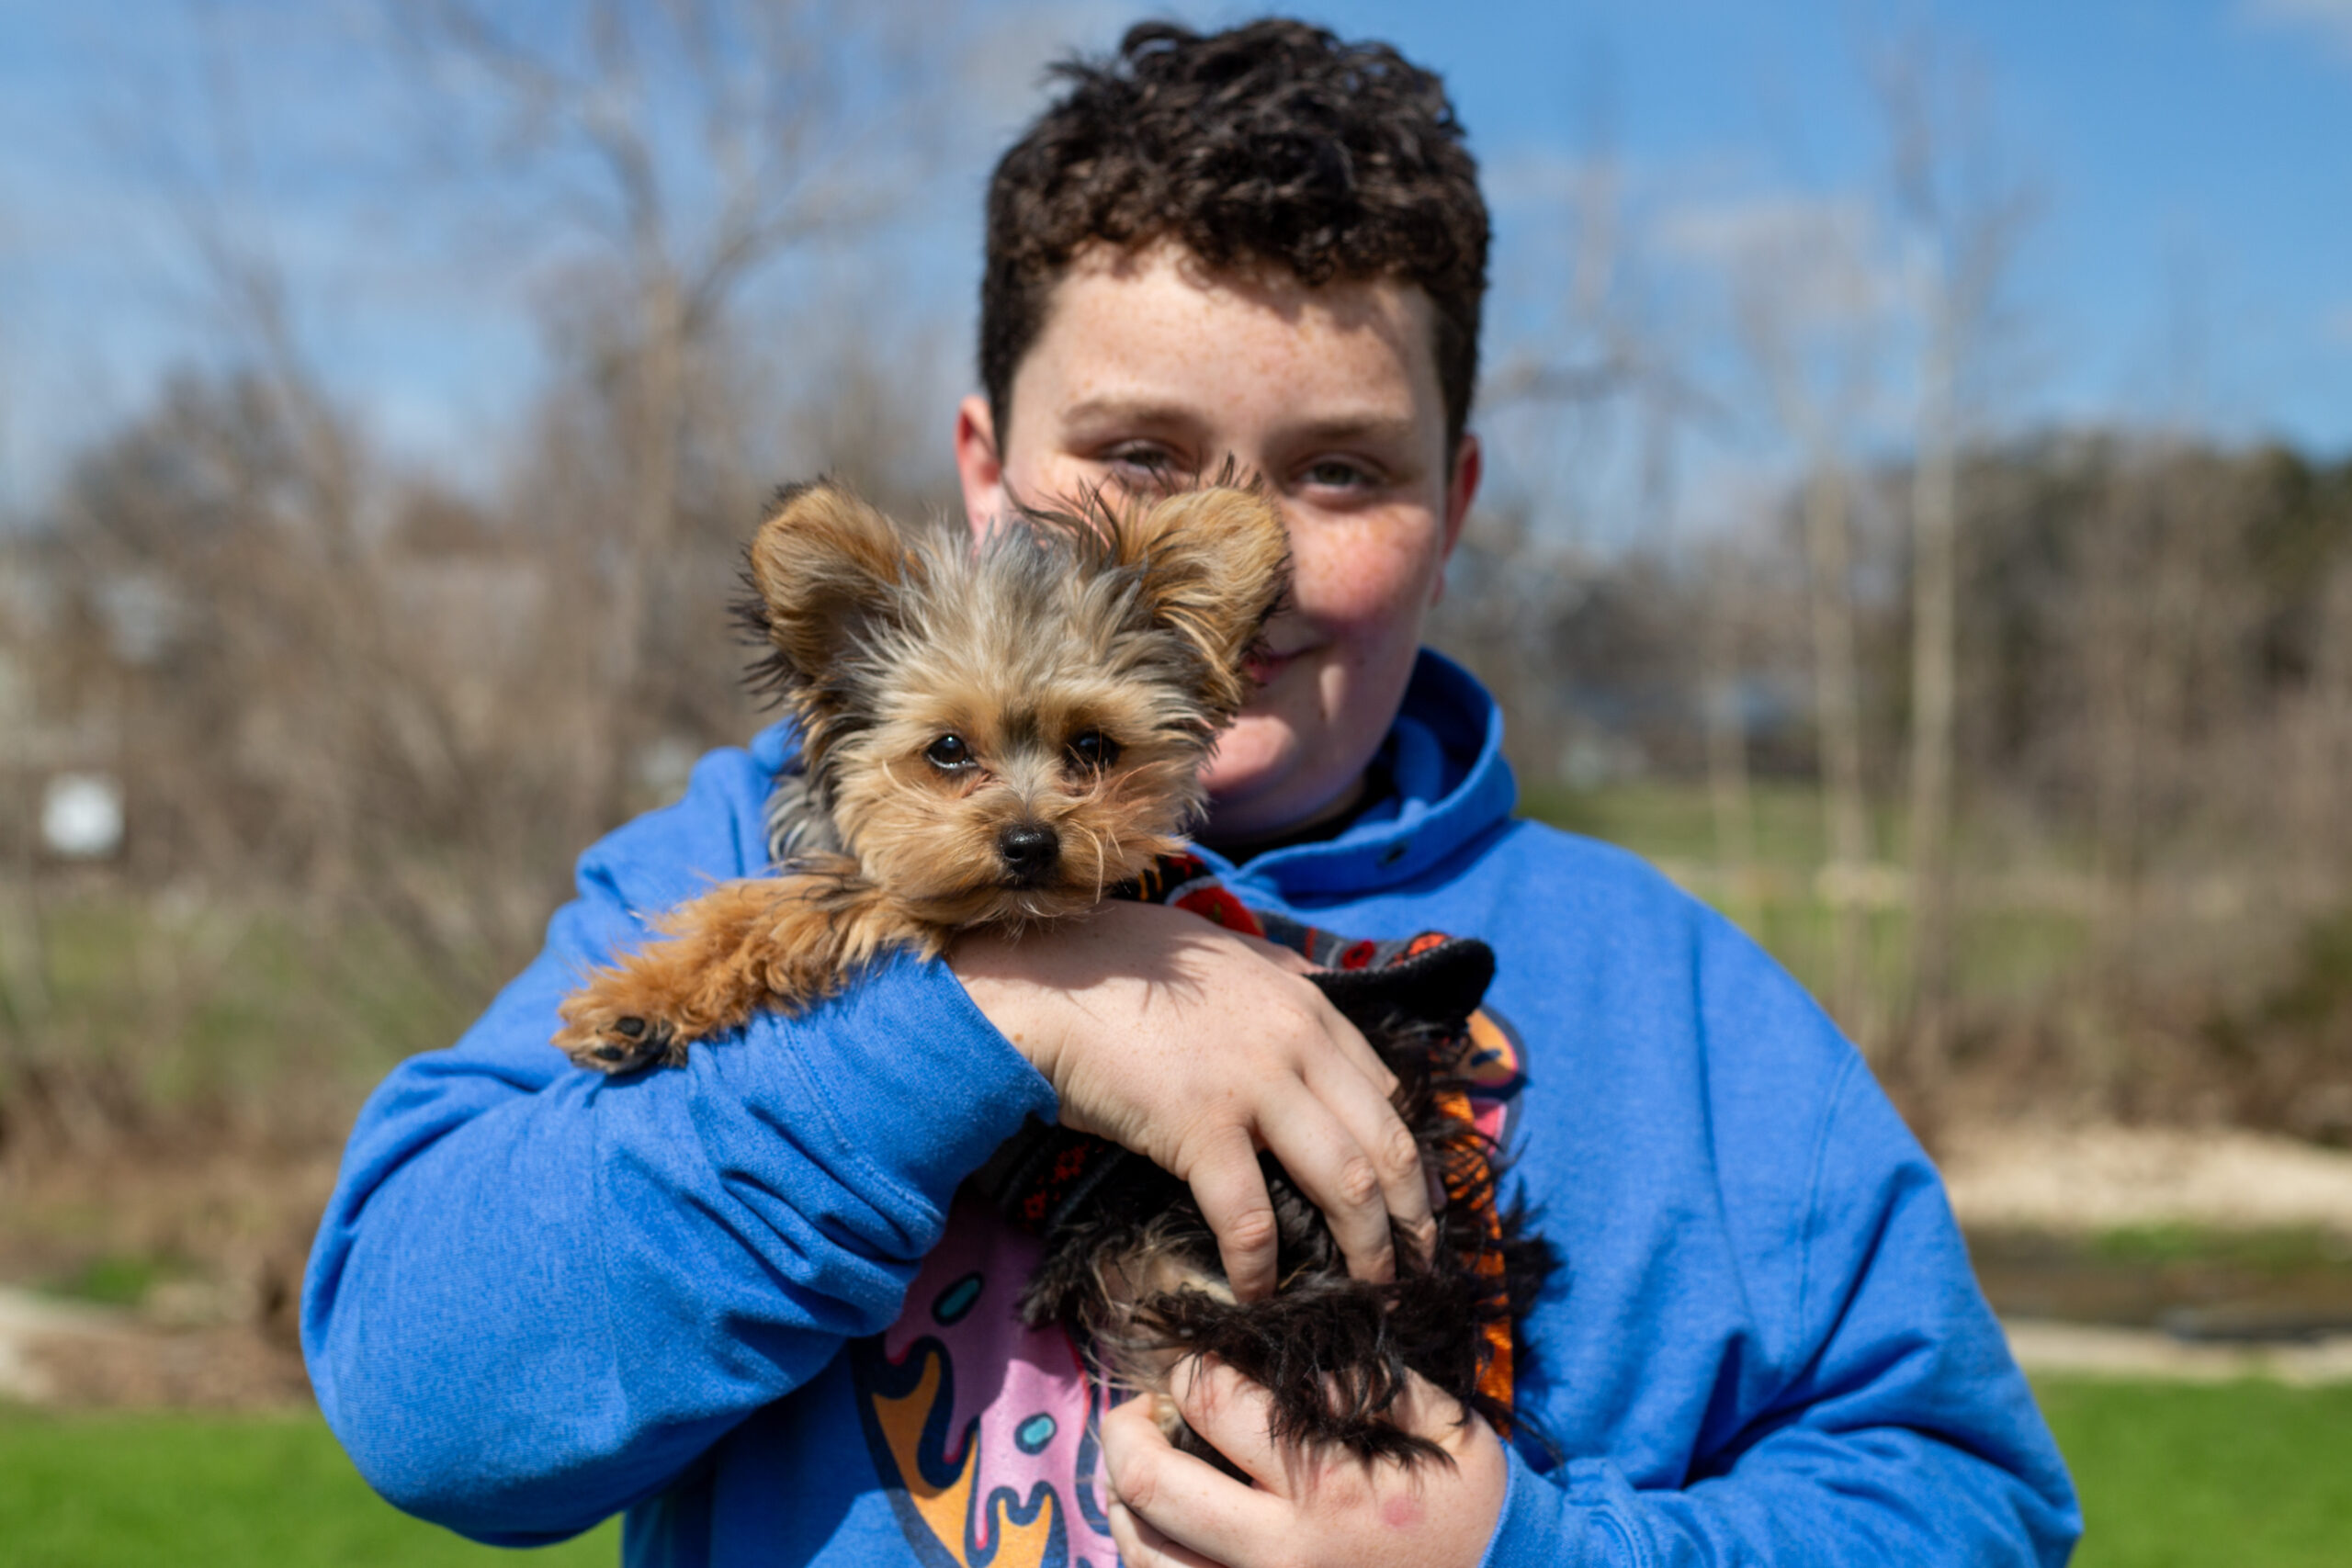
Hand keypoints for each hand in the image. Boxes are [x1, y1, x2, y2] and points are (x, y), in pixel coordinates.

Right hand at [949, 899, 1433, 1299]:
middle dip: (1412, 1215)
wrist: (1046, 983)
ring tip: (1367, 1291)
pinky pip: (1250, 1215)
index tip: (1412, 1200)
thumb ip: (1274, 971)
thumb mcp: (1219, 951)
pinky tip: (1260, 1293)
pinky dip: (1262, 1265)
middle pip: (1386, 1142)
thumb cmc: (1120, 966)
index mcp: (1306, 1005)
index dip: (1407, 1155)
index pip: (1387, 1090)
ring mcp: (1252, 1086)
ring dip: (1366, 1248)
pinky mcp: (1199, 1128)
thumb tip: (1309, 983)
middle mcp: (1296, 1043)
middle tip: (1418, 1265)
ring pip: (1345, 1182)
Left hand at [1101, 1357, 1507, 1567]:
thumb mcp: (1445, 1426)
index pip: (1214, 1401)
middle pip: (1152, 1482)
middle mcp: (1283, 1552)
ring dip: (1120, 1499)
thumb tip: (1294, 1357)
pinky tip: (1153, 1528)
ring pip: (1144, 1551)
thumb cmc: (1465, 1506)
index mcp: (1329, 1485)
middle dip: (1124, 1429)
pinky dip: (1143, 1553)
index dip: (1192, 1367)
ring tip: (1135, 1470)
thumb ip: (1369, 1381)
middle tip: (1136, 1410)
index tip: (1200, 1365)